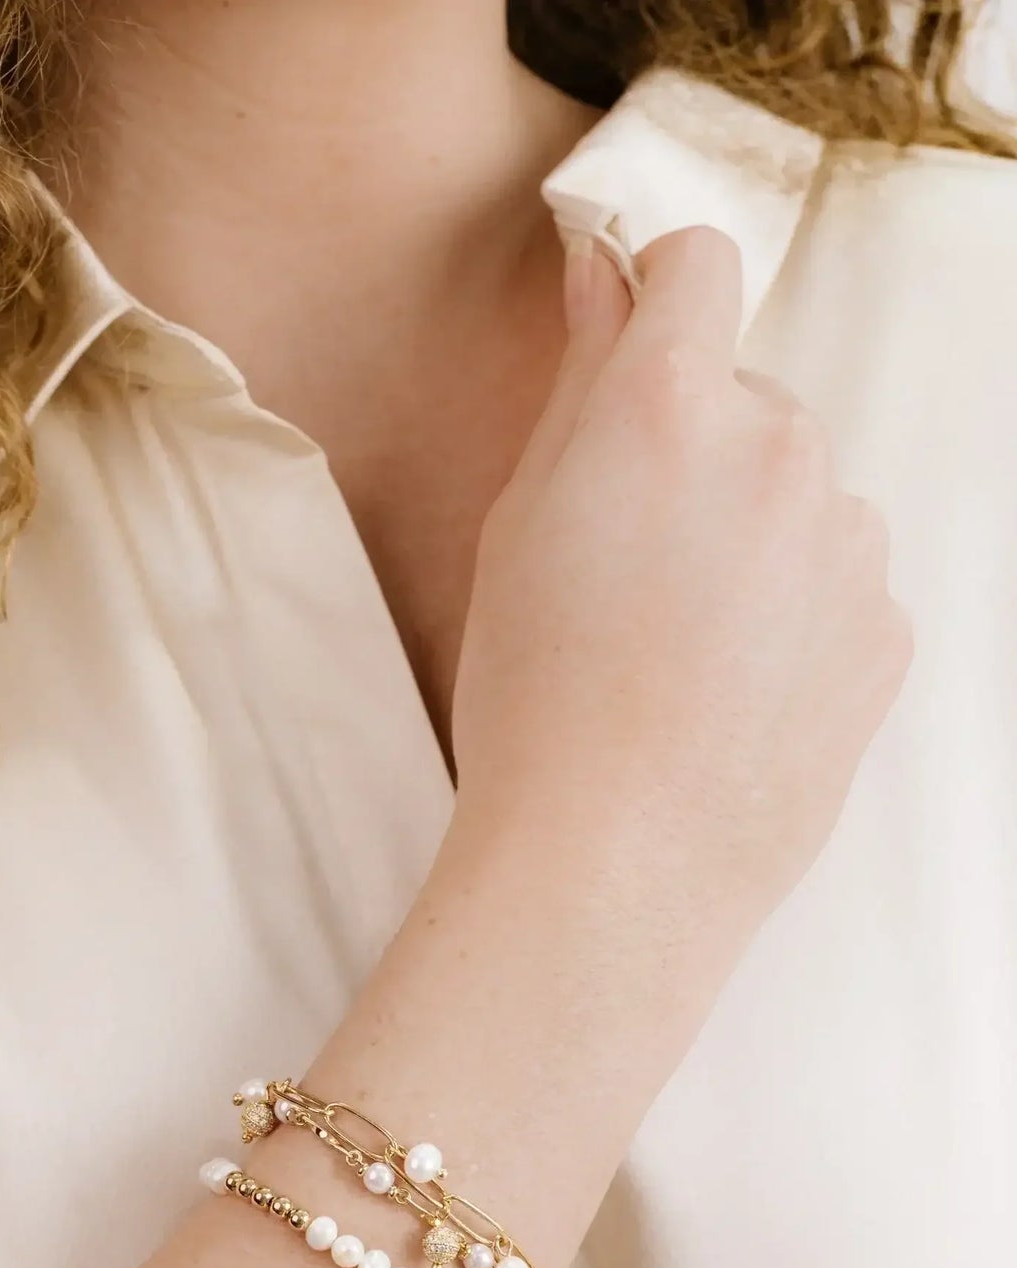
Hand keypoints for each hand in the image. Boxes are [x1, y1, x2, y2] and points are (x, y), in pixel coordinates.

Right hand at [454, 228, 910, 943]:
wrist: (616, 864)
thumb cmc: (535, 702)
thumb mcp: (518, 528)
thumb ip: (578, 383)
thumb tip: (606, 274)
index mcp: (670, 407)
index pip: (697, 266)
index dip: (658, 299)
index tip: (633, 355)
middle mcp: (781, 447)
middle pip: (746, 400)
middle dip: (695, 454)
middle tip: (626, 569)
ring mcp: (849, 541)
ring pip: (798, 496)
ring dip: (751, 537)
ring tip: (680, 650)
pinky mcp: (887, 626)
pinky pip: (838, 582)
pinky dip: (794, 615)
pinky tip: (730, 691)